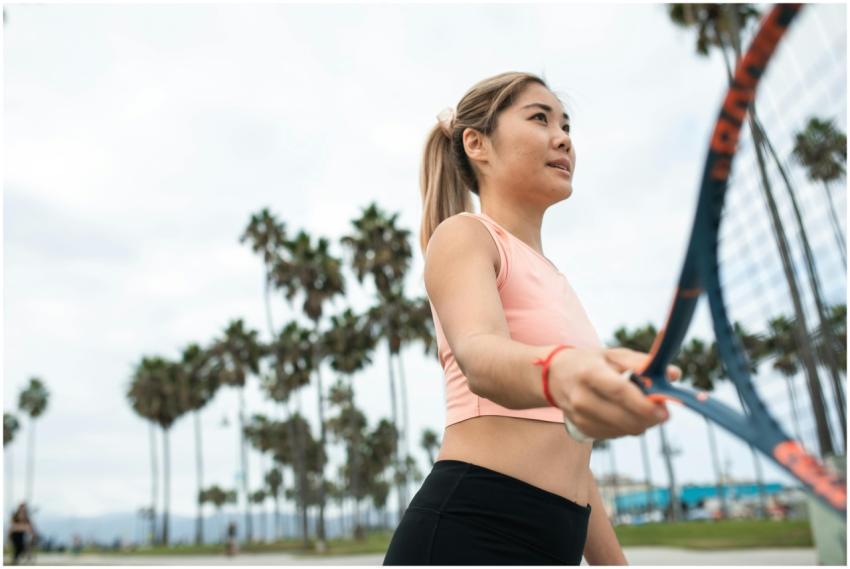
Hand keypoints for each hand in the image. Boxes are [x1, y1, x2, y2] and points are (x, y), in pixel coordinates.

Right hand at [548, 347, 680, 439]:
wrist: (553, 375)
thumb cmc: (589, 362)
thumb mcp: (613, 354)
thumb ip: (644, 363)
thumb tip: (674, 374)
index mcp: (590, 372)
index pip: (620, 392)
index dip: (644, 404)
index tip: (664, 410)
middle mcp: (582, 396)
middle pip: (624, 418)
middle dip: (649, 419)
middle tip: (661, 412)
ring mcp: (580, 416)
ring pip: (623, 430)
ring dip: (639, 423)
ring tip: (638, 408)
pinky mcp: (581, 429)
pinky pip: (615, 435)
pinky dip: (625, 427)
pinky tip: (622, 414)